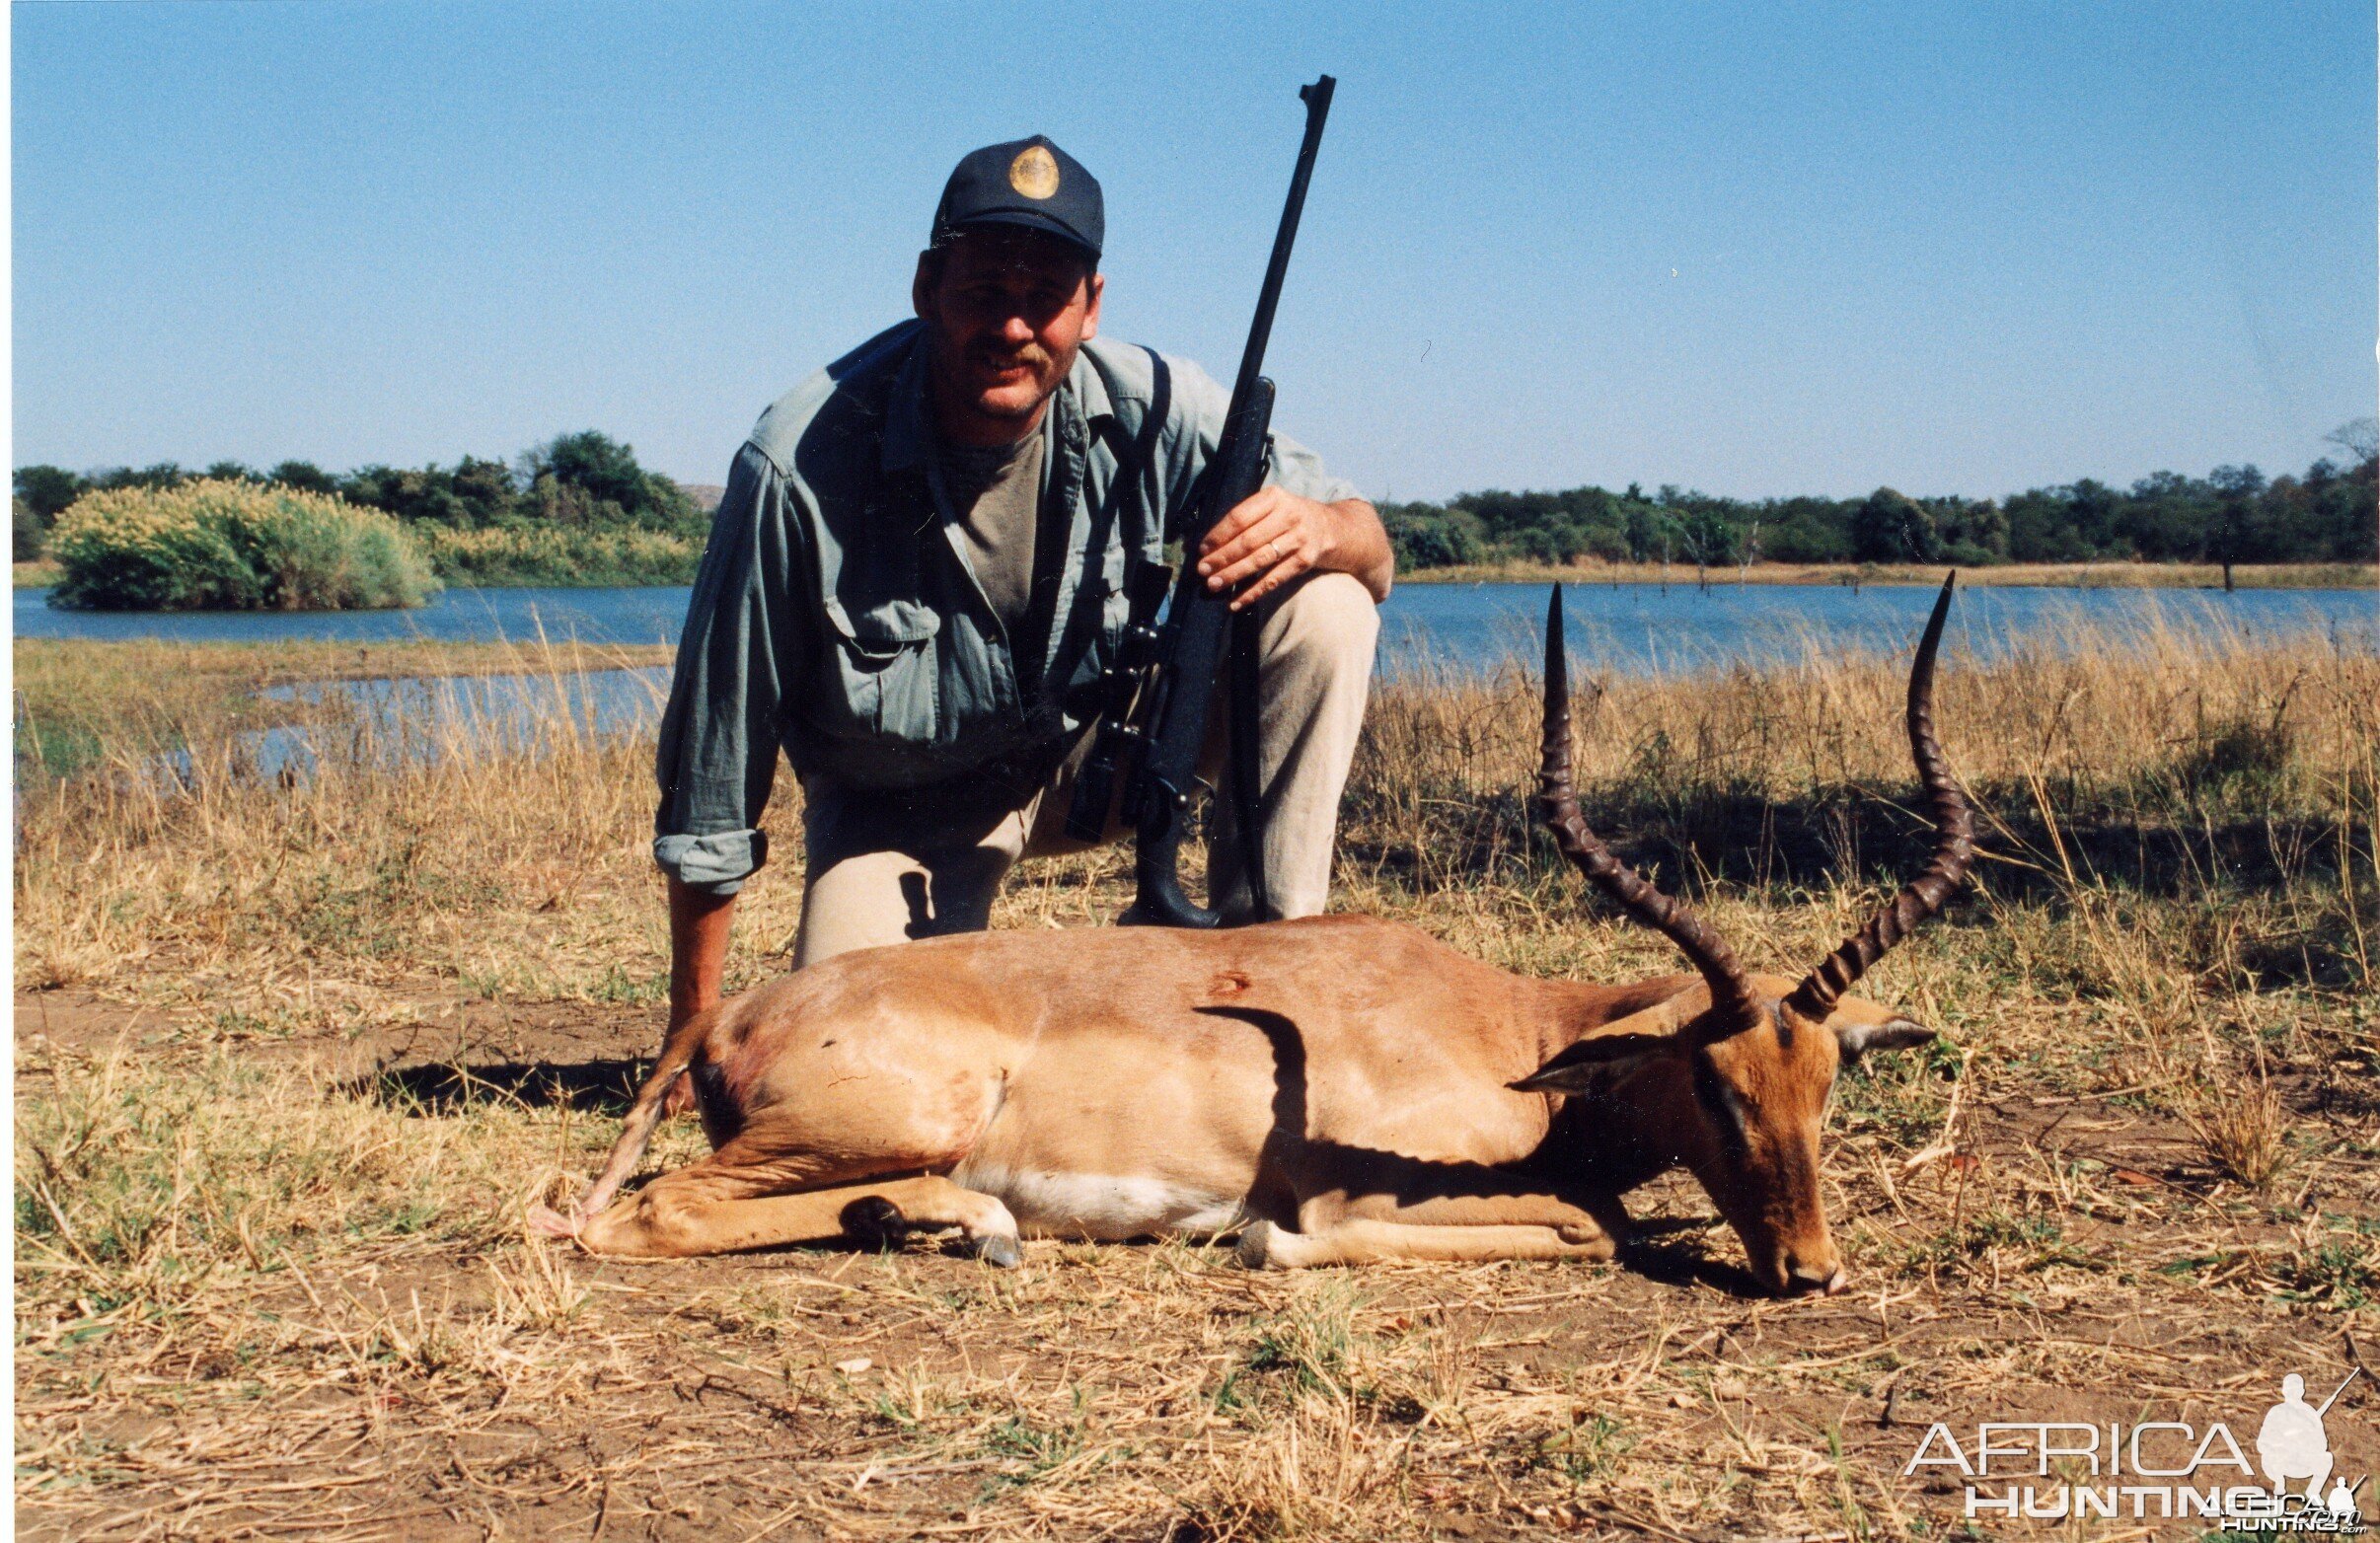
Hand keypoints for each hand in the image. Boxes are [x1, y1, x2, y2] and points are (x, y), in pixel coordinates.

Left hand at [1197, 487, 1341, 608]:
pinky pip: (1274, 579)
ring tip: (1214, 584)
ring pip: (1259, 560)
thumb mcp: (1272, 505)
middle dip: (1222, 557)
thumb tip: (1206, 544)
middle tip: (1203, 570)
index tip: (1202, 549)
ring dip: (1233, 575)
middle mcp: (1288, 515)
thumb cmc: (1289, 517)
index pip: (1240, 517)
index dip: (1218, 535)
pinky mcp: (1304, 560)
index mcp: (1274, 498)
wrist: (1330, 527)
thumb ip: (1246, 518)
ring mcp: (1298, 539)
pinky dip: (1253, 592)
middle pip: (1248, 540)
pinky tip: (1236, 602)